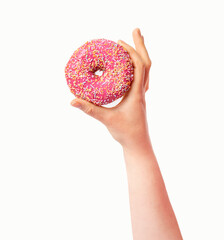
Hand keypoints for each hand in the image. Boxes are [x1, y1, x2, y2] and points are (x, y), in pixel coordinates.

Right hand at [71, 28, 151, 148]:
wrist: (138, 144)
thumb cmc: (126, 133)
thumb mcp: (106, 120)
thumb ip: (90, 109)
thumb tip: (72, 100)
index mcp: (136, 94)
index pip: (139, 67)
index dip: (130, 52)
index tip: (118, 43)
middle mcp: (142, 92)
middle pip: (147, 64)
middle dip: (141, 45)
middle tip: (136, 30)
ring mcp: (141, 95)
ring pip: (146, 70)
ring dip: (141, 54)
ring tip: (135, 42)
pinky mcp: (138, 98)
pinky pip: (141, 77)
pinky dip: (138, 66)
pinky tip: (130, 65)